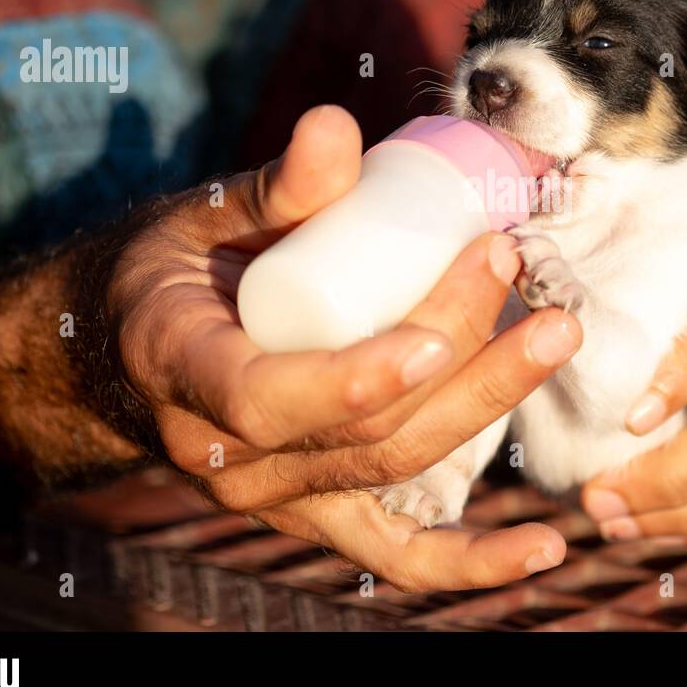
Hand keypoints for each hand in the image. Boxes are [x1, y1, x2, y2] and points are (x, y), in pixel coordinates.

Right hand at [107, 105, 581, 589]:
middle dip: (459, 358)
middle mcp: (229, 455)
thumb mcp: (200, 218)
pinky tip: (545, 551)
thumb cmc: (173, 270)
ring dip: (486, 406)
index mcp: (185, 370)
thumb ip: (274, 187)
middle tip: (521, 277)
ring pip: (395, 468)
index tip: (432, 339)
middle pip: (363, 429)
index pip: (269, 399)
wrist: (131, 350)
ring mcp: (278, 492)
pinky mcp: (318, 508)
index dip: (352, 380)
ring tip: (556, 334)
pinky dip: (469, 561)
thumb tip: (336, 125)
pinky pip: (393, 549)